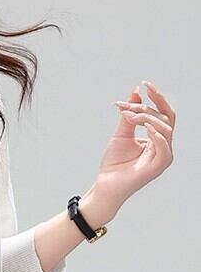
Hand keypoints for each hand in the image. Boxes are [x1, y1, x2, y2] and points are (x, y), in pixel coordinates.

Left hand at [82, 80, 175, 227]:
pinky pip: (164, 148)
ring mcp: (162, 157)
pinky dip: (157, 136)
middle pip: (166, 117)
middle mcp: (163, 146)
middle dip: (148, 106)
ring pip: (164, 128)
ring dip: (146, 118)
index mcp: (157, 138)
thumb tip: (135, 91)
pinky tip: (146, 128)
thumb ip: (130, 115)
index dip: (156, 97)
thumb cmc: (113, 165)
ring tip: (129, 116)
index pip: (163, 113)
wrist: (105, 187)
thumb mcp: (121, 135)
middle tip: (128, 104)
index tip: (144, 84)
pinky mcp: (158, 167)